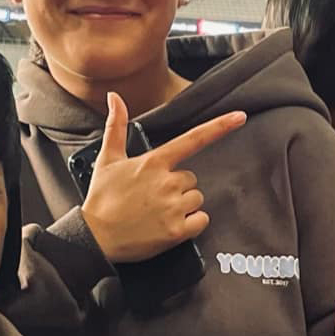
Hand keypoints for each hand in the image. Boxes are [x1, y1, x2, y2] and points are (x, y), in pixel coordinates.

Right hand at [82, 93, 245, 262]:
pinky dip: (191, 225)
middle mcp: (167, 182)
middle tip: (153, 197)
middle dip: (177, 187)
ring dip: (183, 206)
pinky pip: (201, 221)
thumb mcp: (107, 159)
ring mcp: (173, 206)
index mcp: (154, 162)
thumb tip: (114, 97)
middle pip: (192, 178)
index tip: (240, 117)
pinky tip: (169, 226)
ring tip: (157, 212)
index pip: (193, 139)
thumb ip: (116, 126)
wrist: (94, 238)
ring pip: (197, 199)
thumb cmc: (101, 199)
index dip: (220, 126)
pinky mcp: (177, 230)